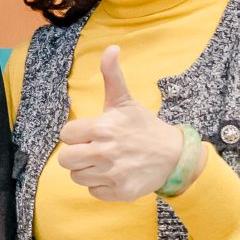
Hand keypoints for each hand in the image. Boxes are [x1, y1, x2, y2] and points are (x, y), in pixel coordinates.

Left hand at [53, 46, 187, 201]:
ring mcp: (113, 173)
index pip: (66, 135)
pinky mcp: (120, 192)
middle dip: (77, 154)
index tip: (90, 133)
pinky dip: (101, 186)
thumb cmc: (144, 127)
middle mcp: (105, 152)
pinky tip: (114, 174)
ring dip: (88, 170)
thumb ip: (112, 75)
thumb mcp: (125, 101)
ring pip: (77, 176)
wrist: (174, 155)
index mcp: (102, 128)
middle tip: (94, 149)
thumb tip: (111, 48)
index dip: (76, 134)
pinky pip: (92, 192)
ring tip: (105, 161)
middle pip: (66, 160)